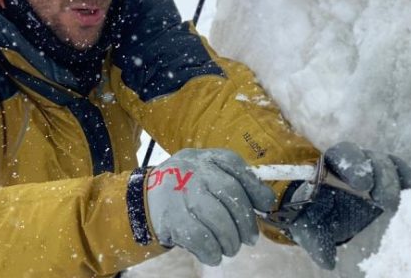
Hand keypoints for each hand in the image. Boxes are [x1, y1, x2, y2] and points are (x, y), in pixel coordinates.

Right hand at [145, 148, 276, 265]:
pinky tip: (214, 254)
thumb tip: (265, 201)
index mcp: (203, 157)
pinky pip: (199, 237)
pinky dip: (211, 250)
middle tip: (250, 238)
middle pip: (230, 192)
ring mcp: (179, 192)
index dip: (255, 186)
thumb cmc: (185, 188)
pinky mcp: (169, 217)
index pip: (234, 164)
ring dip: (230, 239)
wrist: (144, 199)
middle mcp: (192, 170)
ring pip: (216, 218)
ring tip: (231, 247)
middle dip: (246, 220)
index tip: (266, 205)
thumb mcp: (204, 173)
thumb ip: (231, 181)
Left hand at [286, 142, 410, 269]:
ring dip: (393, 179)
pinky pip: (399, 171)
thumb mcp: (310, 229)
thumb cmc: (312, 217)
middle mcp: (350, 165)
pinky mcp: (385, 181)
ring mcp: (370, 170)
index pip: (342, 155)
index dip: (354, 165)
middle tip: (382, 199)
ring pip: (386, 163)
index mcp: (328, 167)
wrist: (320, 216)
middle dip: (380, 175)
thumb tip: (328, 262)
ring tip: (391, 203)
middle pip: (369, 157)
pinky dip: (406, 176)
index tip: (362, 185)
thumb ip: (317, 241)